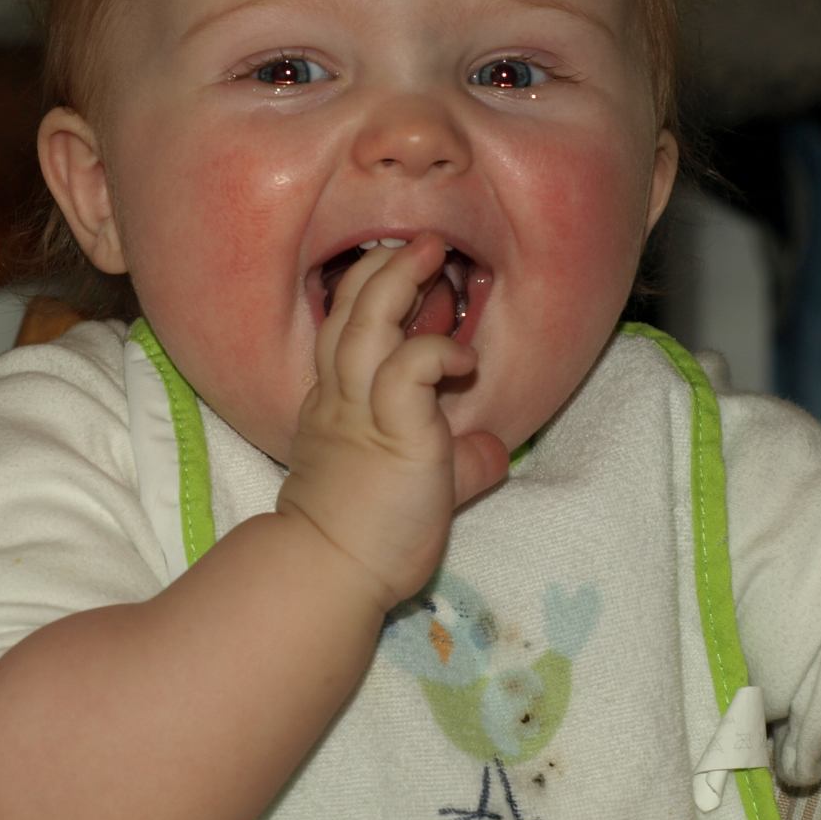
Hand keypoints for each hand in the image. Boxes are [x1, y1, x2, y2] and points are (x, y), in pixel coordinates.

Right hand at [277, 234, 508, 610]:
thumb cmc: (365, 544)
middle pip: (348, 314)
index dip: (369, 299)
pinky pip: (408, 370)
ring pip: (367, 326)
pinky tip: (465, 356)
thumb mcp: (417, 489)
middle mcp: (341, 401)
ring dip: (398, 282)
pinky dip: (436, 351)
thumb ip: (454, 463)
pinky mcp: (393, 433)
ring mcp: (362, 413)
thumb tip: (491, 452)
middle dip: (380, 269)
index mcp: (337, 409)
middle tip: (416, 241)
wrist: (329, 577)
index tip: (401, 276)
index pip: (344, 335)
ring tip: (430, 250)